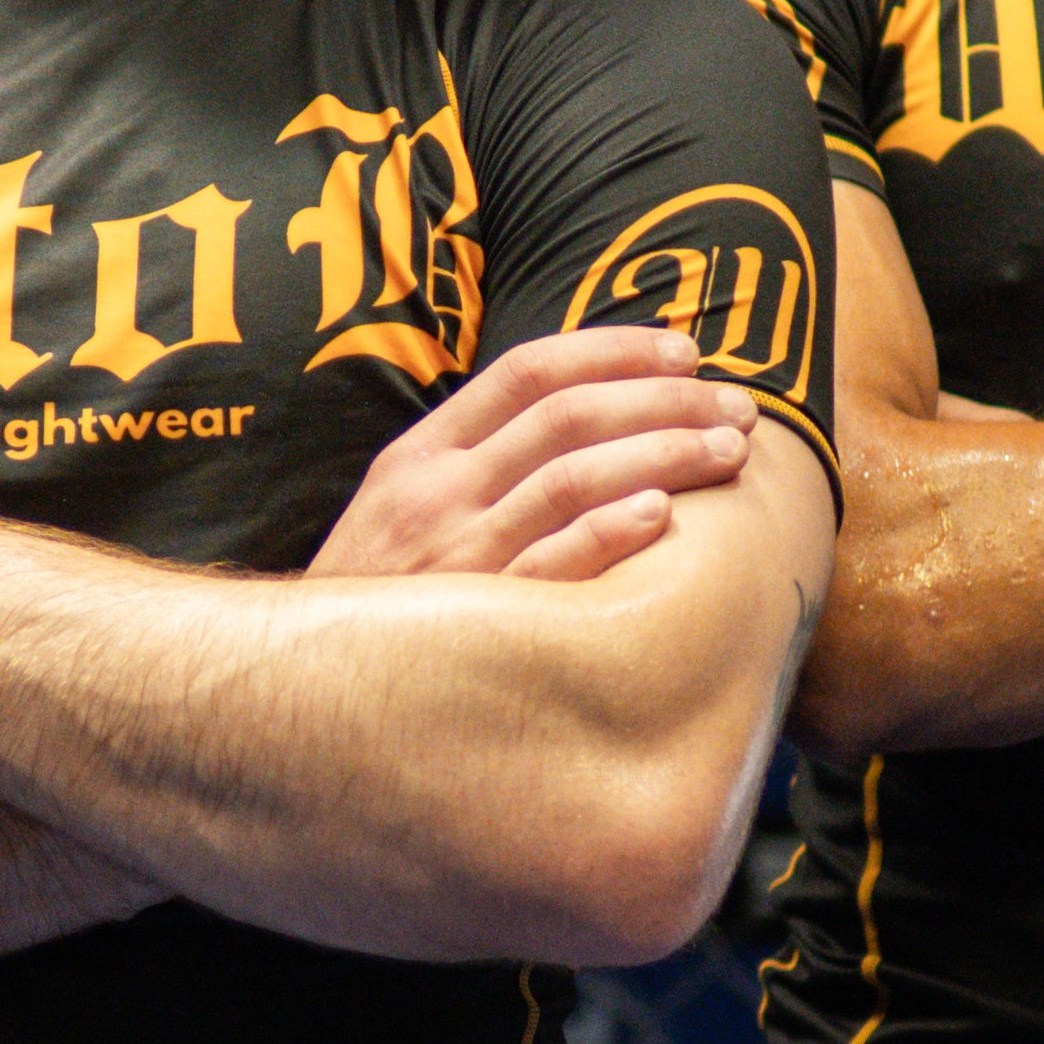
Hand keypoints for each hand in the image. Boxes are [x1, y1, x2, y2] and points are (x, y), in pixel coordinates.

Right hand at [314, 324, 757, 584]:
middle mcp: (437, 494)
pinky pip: (551, 566)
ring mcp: (456, 556)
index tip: (686, 352)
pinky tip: (661, 513)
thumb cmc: (378, 602)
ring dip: (663, 454)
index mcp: (420, 456)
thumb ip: (475, 465)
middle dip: (664, 402)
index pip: (528, 372)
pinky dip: (607, 532)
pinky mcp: (478, 622)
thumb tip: (582, 420)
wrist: (306, 693)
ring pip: (571, 478)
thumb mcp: (400, 513)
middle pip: (567, 417)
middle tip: (737, 407)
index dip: (615, 351)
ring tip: (731, 452)